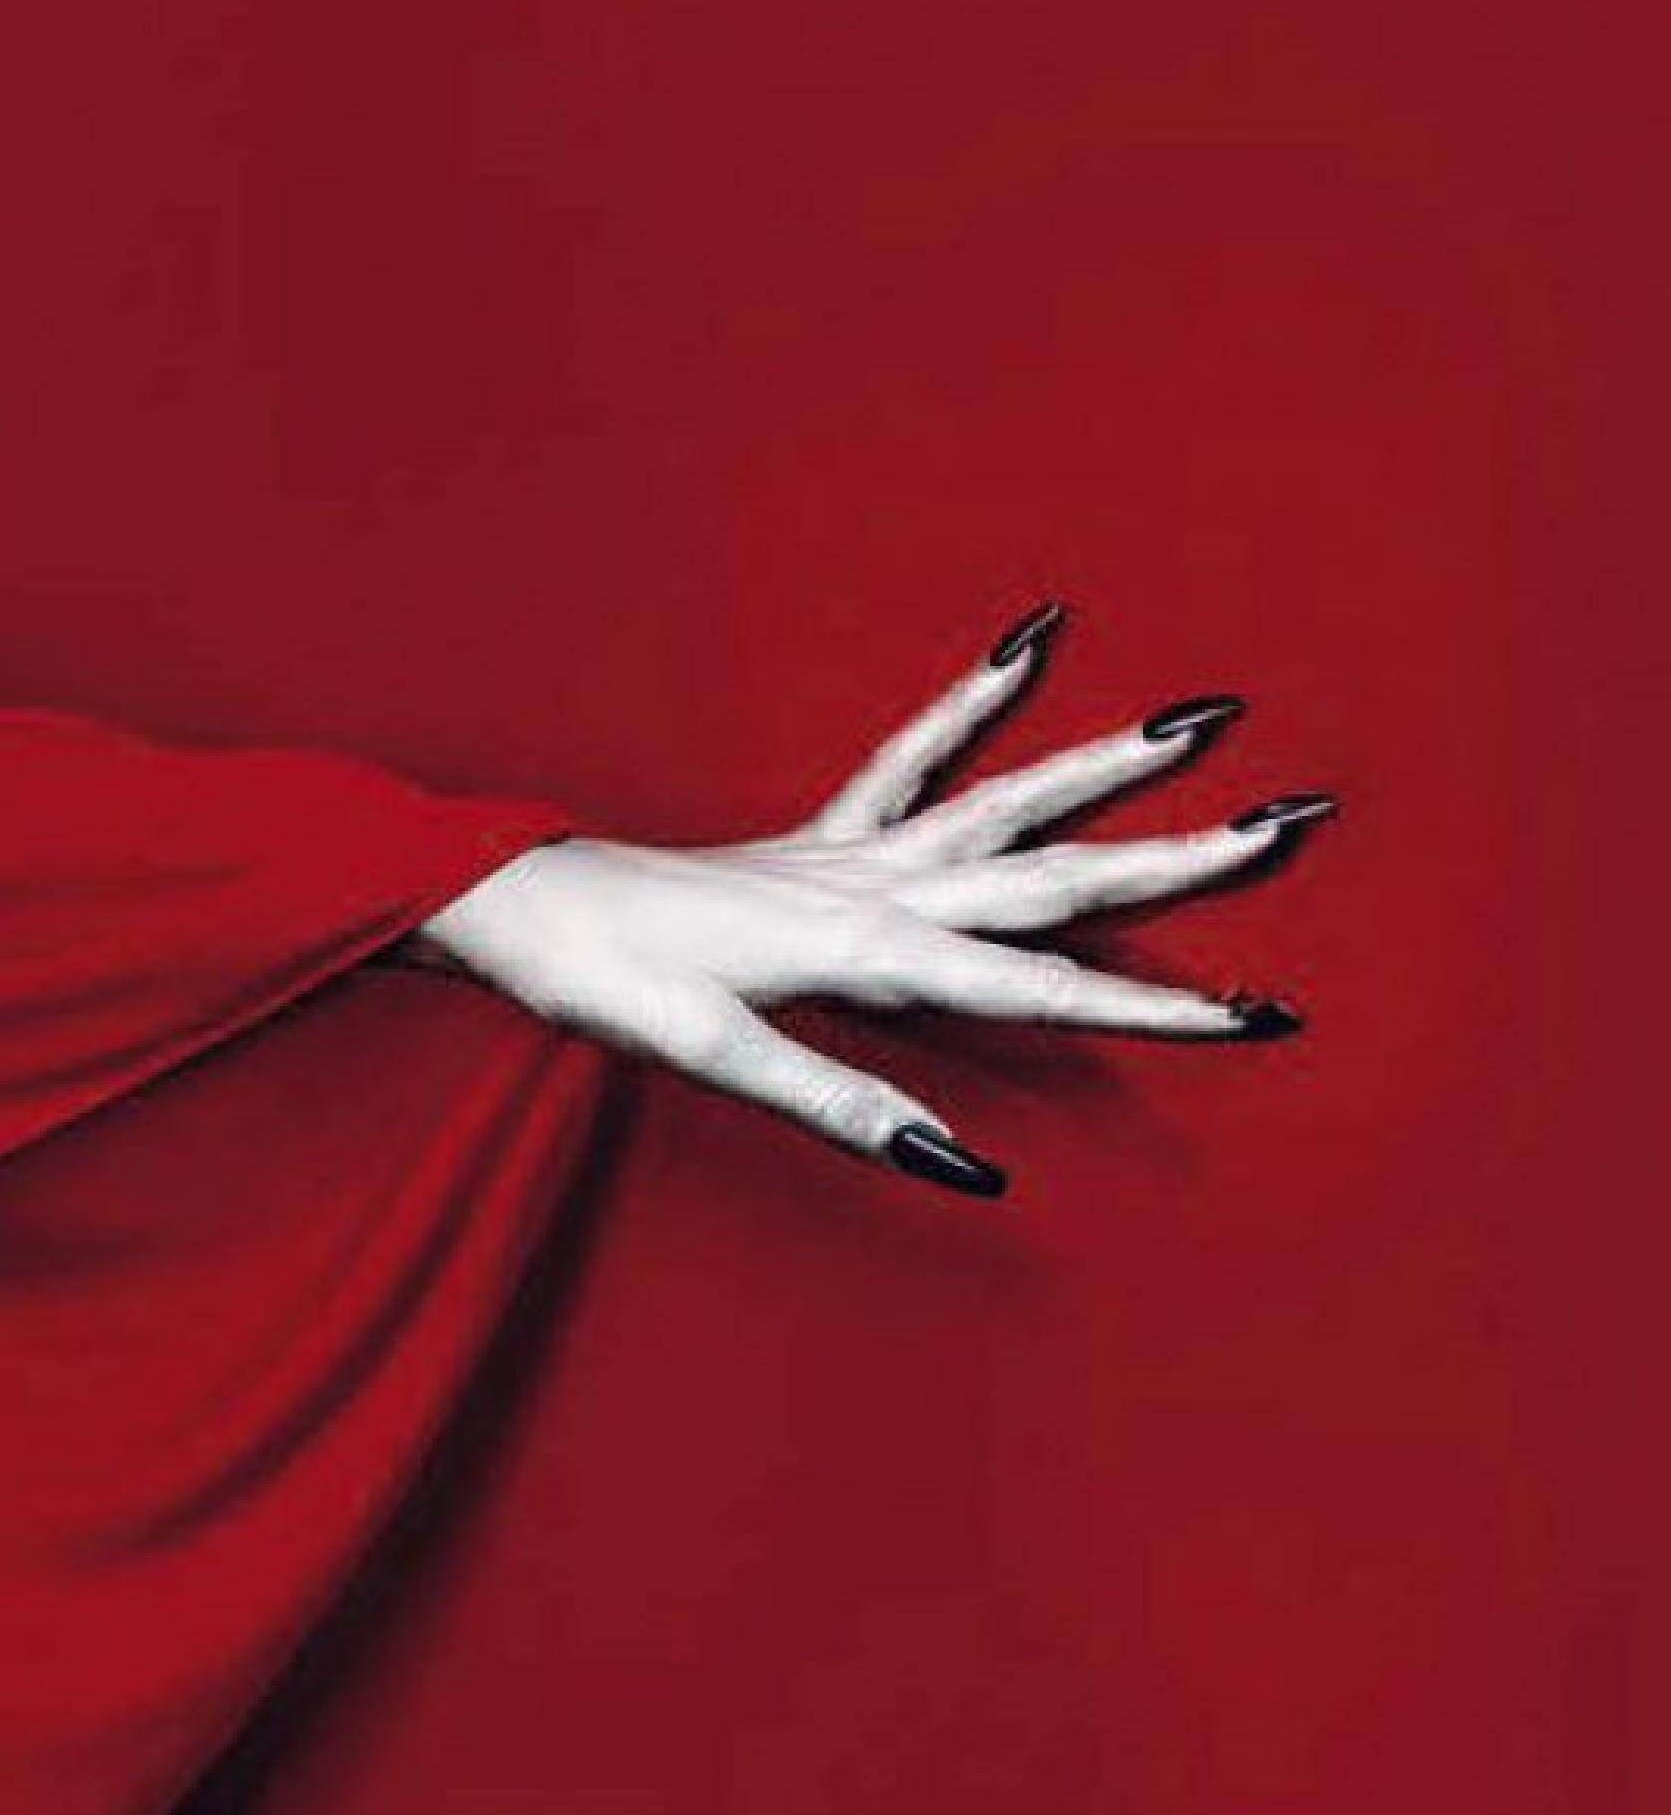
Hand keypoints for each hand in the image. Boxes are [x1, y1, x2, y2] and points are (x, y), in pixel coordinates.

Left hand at [408, 605, 1330, 1194]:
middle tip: (1295, 822)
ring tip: (1203, 718)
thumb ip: (847, 1108)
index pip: (1039, 990)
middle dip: (1183, 859)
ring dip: (1109, 765)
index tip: (1257, 1015)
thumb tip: (967, 1167)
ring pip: (1007, 804)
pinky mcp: (813, 840)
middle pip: (1057, 876)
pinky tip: (1023, 647)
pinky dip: (968, 703)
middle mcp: (877, 888)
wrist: (519, 903)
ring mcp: (849, 853)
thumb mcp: (717, 1063)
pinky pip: (908, 759)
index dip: (1154, 1009)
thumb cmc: (606, 984)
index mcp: (867, 951)